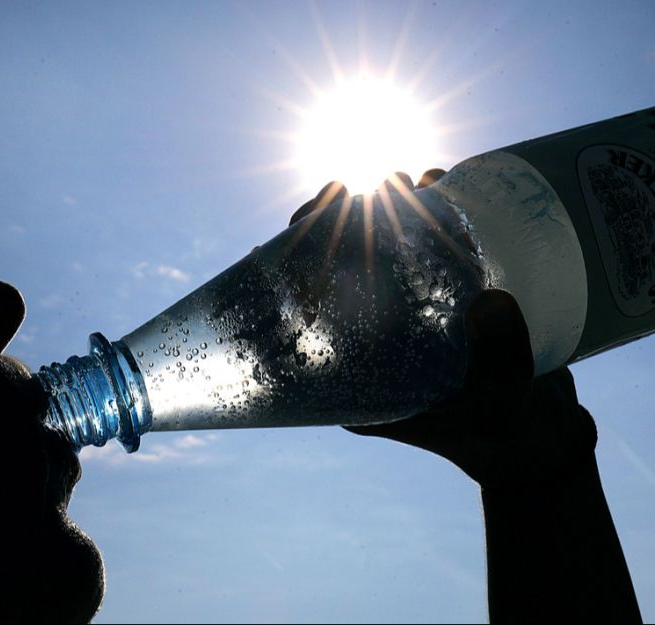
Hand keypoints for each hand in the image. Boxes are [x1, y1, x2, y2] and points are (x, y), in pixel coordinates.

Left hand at [291, 174, 596, 489]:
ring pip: (384, 256)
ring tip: (406, 180)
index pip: (309, 308)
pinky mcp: (442, 309)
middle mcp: (372, 345)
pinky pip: (427, 255)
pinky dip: (431, 219)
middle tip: (359, 188)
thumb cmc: (503, 436)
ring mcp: (406, 324)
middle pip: (339, 273)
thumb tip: (493, 300)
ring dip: (388, 213)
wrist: (538, 442)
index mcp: (354, 376)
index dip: (302, 257)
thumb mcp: (498, 406)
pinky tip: (439, 187)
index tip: (310, 213)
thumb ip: (497, 363)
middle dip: (342, 224)